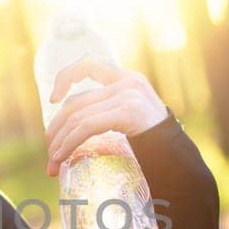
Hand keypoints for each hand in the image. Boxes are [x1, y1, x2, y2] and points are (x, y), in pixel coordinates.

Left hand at [44, 56, 167, 176]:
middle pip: (75, 102)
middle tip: (49, 153)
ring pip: (77, 117)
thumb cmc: (154, 142)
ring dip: (59, 142)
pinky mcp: (127, 113)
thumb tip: (73, 127)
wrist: (179, 156)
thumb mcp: (134, 115)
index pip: (88, 65)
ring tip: (52, 163)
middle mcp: (127, 82)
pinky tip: (61, 157)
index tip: (53, 99)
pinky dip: (69, 143)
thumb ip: (112, 110)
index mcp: (127, 78)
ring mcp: (128, 96)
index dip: (65, 78)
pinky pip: (87, 127)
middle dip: (56, 129)